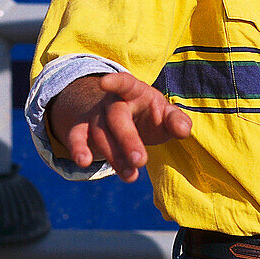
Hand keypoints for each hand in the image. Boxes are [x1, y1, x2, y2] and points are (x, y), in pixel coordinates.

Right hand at [48, 71, 191, 182]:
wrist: (125, 118)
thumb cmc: (150, 115)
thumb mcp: (166, 114)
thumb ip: (177, 120)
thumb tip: (183, 130)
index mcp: (134, 90)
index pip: (125, 83)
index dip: (115, 82)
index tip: (104, 83)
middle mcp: (111, 101)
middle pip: (116, 117)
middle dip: (127, 140)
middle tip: (140, 161)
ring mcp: (95, 115)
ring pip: (100, 133)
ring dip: (114, 156)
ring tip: (130, 176)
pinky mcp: (83, 129)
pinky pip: (76, 137)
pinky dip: (77, 148)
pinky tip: (84, 162)